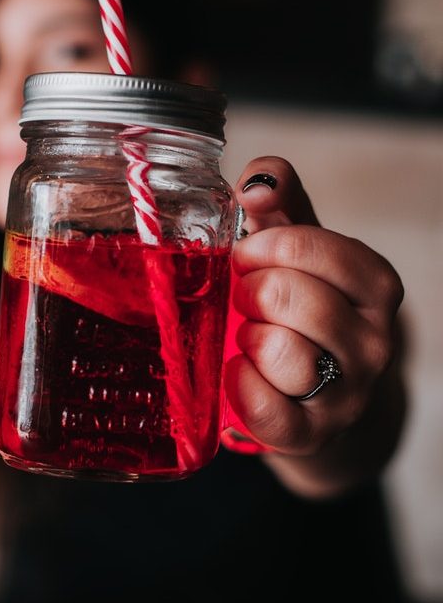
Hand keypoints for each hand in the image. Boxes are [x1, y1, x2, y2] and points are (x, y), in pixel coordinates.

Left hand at [223, 157, 403, 463]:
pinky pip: (268, 413)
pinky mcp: (314, 434)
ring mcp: (348, 393)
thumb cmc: (300, 306)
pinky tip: (239, 372)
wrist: (315, 388)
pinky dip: (241, 388)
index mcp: (375, 285)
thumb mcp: (297, 247)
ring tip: (248, 334)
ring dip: (249, 337)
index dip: (267, 244)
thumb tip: (257, 180)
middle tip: (242, 293)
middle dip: (252, 289)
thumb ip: (280, 202)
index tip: (246, 251)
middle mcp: (374, 340)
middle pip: (298, 298)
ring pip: (284, 354)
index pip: (318, 248)